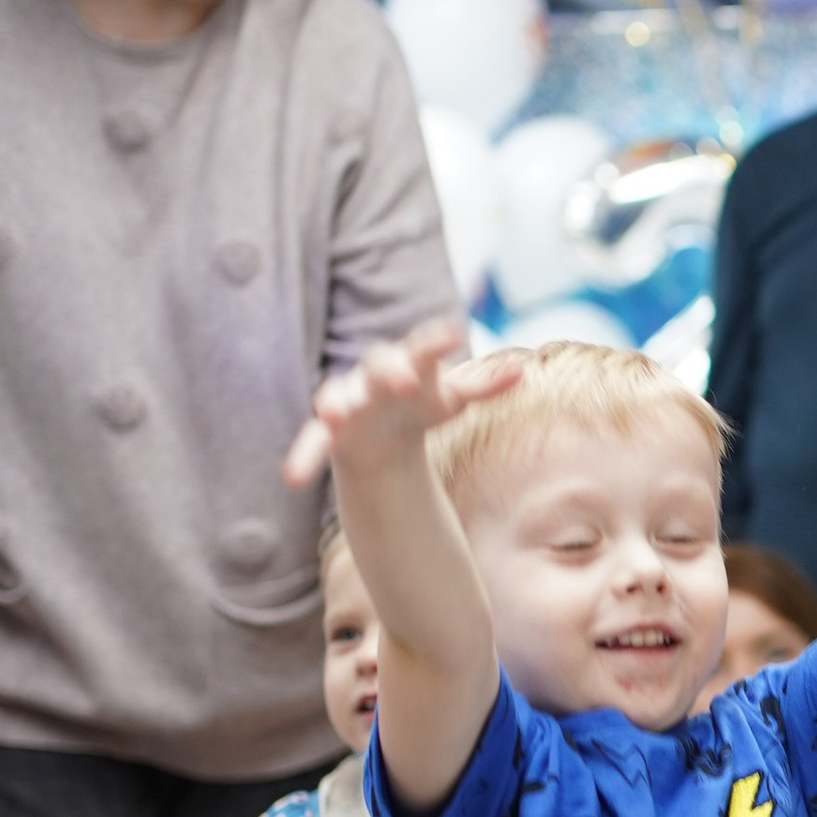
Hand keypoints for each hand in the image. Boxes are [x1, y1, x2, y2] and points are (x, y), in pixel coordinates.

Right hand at [282, 317, 521, 492]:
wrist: (384, 430)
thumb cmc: (422, 404)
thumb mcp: (453, 397)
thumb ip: (485, 386)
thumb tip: (523, 371)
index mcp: (407, 362)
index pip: (421, 347)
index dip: (434, 343)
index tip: (455, 336)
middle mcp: (372, 375)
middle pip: (377, 364)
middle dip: (388, 371)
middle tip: (403, 382)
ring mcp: (347, 401)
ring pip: (335, 397)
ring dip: (334, 404)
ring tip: (334, 415)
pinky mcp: (328, 433)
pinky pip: (312, 442)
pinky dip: (303, 457)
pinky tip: (292, 479)